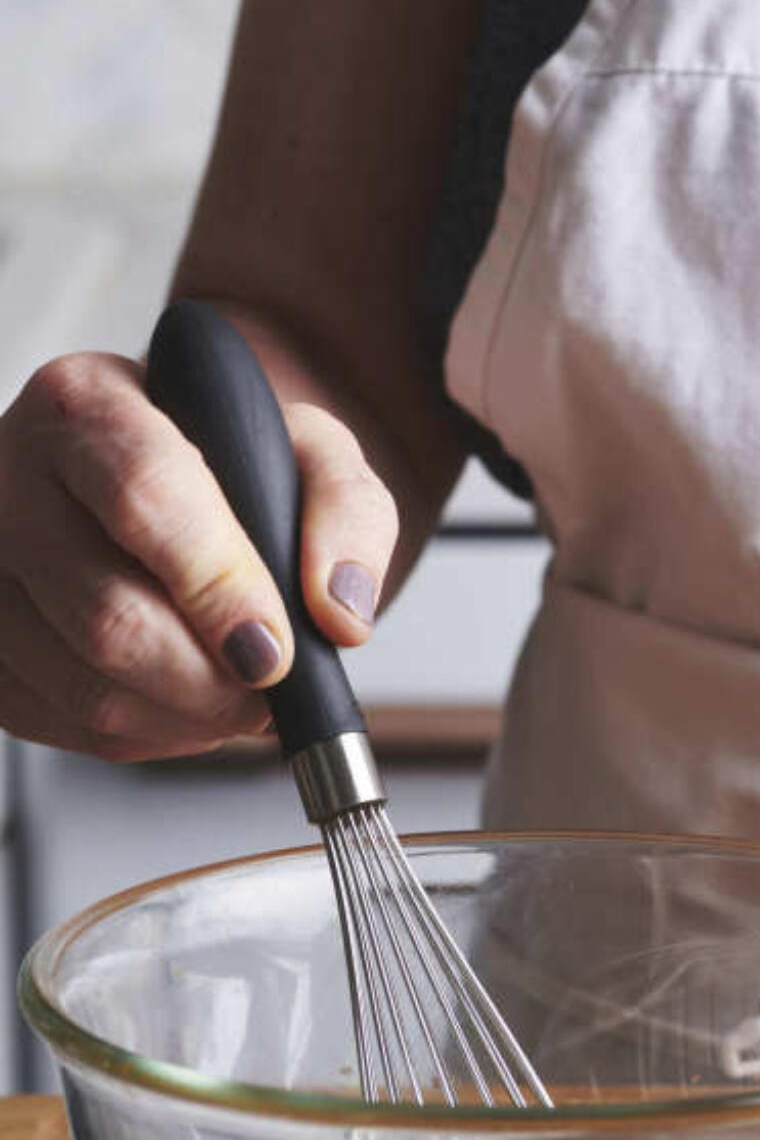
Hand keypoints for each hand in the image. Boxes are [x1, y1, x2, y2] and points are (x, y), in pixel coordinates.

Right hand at [0, 351, 397, 759]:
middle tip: (267, 687)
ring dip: (186, 717)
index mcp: (89, 405)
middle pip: (109, 614)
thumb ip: (346, 511)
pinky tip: (183, 703)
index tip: (274, 647)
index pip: (145, 494)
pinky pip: (65, 723)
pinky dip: (145, 734)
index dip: (218, 586)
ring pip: (86, 683)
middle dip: (211, 680)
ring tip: (237, 697)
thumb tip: (341, 611)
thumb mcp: (304, 450)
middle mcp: (14, 478)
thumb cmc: (222, 464)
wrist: (157, 487)